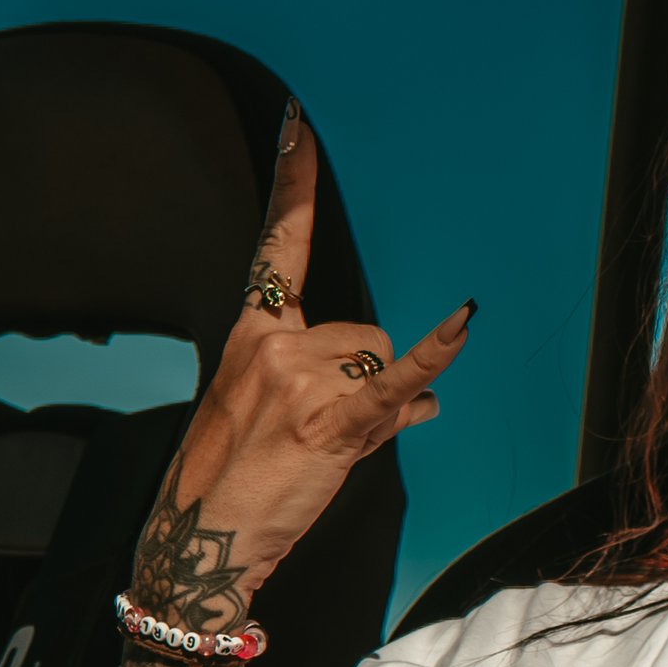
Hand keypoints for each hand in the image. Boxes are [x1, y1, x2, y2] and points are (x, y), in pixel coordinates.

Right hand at [149, 109, 474, 609]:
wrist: (203, 541)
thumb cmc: (235, 482)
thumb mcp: (276, 418)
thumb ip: (346, 392)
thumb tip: (426, 398)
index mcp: (252, 333)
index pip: (280, 244)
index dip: (294, 184)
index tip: (299, 125)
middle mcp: (273, 344)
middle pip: (366, 333)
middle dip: (368, 382)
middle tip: (325, 433)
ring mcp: (300, 379)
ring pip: (383, 366)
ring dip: (382, 408)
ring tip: (335, 450)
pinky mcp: (330, 420)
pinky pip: (395, 379)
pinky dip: (435, 356)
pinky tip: (464, 324)